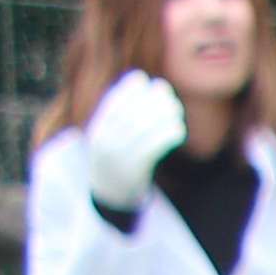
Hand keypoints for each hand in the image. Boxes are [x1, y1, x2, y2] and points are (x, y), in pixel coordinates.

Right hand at [84, 71, 188, 213]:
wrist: (110, 196)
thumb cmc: (117, 160)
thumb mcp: (112, 136)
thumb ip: (122, 114)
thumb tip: (140, 80)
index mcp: (97, 132)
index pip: (111, 106)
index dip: (128, 90)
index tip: (144, 78)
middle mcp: (104, 143)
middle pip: (127, 116)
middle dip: (148, 100)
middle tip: (167, 91)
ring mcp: (118, 158)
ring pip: (140, 130)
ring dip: (160, 115)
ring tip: (176, 108)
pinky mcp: (135, 171)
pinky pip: (151, 150)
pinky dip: (165, 136)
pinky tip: (179, 128)